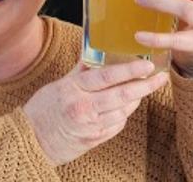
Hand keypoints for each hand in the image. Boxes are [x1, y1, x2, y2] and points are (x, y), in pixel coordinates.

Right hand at [23, 60, 167, 165]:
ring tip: (144, 88)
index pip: (106, 77)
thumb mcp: (59, 84)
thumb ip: (79, 71)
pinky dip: (124, 113)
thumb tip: (93, 54)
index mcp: (74, 90)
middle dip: (144, 85)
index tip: (146, 65)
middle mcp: (84, 107)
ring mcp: (91, 126)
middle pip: (121, 95)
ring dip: (136, 99)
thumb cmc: (43, 108)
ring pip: (123, 111)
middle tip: (160, 77)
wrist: (33, 138)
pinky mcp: (95, 139)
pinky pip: (117, 125)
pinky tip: (126, 105)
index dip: (128, 70)